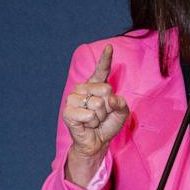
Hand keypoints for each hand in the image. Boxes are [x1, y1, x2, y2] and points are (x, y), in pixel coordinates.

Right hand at [62, 45, 129, 185]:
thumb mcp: (121, 113)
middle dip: (108, 107)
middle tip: (101, 115)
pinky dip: (91, 122)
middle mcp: (83, 88)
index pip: (102, 70)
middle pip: (106, 89)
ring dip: (99, 117)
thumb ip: (121, 103)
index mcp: (97, 85)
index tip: (110, 47)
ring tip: (93, 121)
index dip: (105, 58)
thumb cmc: (107, 125)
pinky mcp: (68, 111)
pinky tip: (86, 125)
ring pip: (97, 103)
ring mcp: (73, 98)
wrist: (97, 142)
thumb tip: (110, 99)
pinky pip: (88, 114)